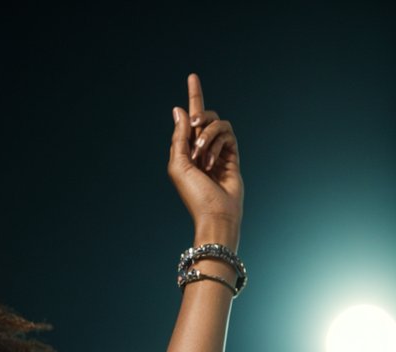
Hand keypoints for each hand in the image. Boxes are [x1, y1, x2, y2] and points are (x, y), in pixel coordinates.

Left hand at [168, 73, 242, 236]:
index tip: (192, 76)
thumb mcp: (178, 164)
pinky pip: (228, 134)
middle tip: (196, 123)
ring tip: (201, 156)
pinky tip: (212, 163)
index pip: (190, 118)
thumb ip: (179, 136)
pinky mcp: (233, 155)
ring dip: (208, 136)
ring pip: (217, 124)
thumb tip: (180, 110)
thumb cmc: (194, 195)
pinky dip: (218, 144)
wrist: (216, 214)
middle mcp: (202, 148)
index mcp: (186, 150)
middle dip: (201, 113)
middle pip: (205, 116)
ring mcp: (219, 151)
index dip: (193, 97)